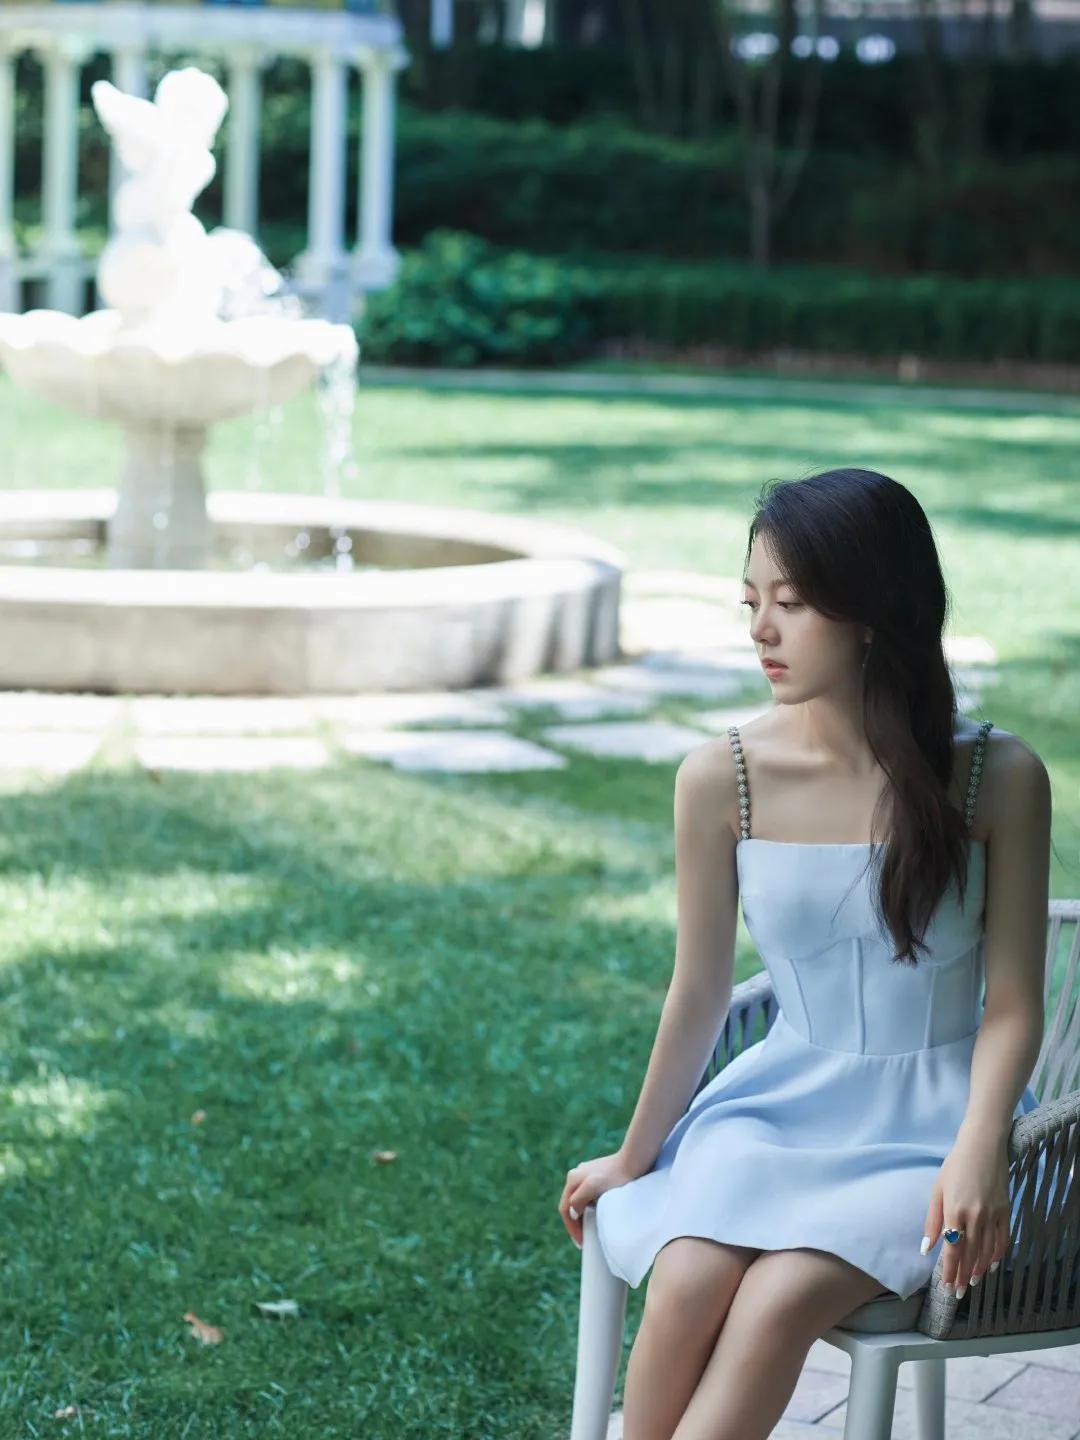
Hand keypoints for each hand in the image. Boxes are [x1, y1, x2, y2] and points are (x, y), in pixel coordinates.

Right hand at [557, 1151, 638, 1250]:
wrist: (635, 1160)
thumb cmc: (616, 1175)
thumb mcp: (593, 1187)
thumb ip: (578, 1199)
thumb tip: (573, 1213)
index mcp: (572, 1178)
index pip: (565, 1209)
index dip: (571, 1228)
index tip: (581, 1243)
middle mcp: (576, 1175)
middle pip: (570, 1205)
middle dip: (575, 1223)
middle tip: (584, 1239)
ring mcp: (587, 1174)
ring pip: (579, 1200)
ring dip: (582, 1215)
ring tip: (590, 1229)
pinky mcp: (598, 1175)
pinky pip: (589, 1195)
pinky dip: (590, 1207)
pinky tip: (597, 1213)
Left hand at [921, 1129, 1011, 1297]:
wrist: (982, 1147)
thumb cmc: (954, 1166)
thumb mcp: (937, 1191)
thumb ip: (932, 1221)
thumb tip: (926, 1248)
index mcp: (955, 1211)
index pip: (953, 1249)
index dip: (950, 1270)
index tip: (946, 1286)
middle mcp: (975, 1216)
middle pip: (970, 1254)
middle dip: (962, 1275)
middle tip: (958, 1292)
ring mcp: (993, 1215)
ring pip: (987, 1251)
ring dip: (979, 1269)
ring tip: (971, 1283)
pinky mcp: (1005, 1211)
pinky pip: (1003, 1240)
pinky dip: (997, 1256)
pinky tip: (990, 1266)